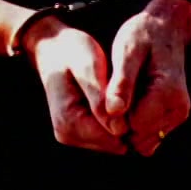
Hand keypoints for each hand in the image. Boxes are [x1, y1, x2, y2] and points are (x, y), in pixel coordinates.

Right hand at [22, 18, 128, 154]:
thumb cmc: (72, 51)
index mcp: (68, 121)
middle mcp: (67, 134)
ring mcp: (72, 135)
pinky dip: (117, 118)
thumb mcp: (87, 66)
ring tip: (122, 91)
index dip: (131, 119)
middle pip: (114, 142)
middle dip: (127, 120)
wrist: (54, 47)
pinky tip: (116, 98)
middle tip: (131, 89)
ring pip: (114, 140)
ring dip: (123, 119)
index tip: (136, 93)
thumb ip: (100, 98)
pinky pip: (109, 134)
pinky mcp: (79, 132)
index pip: (112, 137)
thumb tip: (119, 129)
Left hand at [105, 0, 190, 156]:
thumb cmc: (143, 35)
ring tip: (122, 92)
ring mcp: (178, 116)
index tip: (109, 89)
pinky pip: (147, 136)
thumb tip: (113, 113)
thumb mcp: (127, 51)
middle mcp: (178, 110)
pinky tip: (129, 99)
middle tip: (113, 89)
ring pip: (141, 140)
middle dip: (120, 120)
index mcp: (168, 93)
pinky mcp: (172, 118)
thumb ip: (121, 82)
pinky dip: (134, 124)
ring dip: (127, 123)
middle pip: (137, 136)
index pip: (132, 125)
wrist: (164, 27)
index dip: (114, 113)